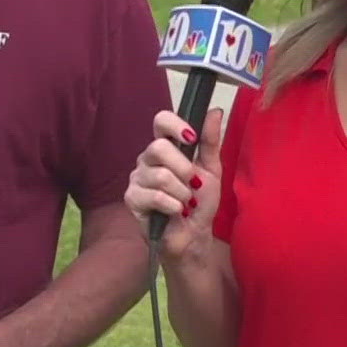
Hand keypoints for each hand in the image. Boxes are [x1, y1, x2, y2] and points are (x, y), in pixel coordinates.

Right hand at [125, 107, 225, 266]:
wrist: (193, 235)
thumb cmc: (200, 202)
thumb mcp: (211, 169)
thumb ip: (210, 141)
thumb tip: (214, 110)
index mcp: (166, 148)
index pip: (161, 121)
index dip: (175, 125)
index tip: (191, 138)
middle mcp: (148, 159)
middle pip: (159, 148)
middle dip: (184, 168)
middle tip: (194, 184)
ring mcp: (137, 178)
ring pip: (160, 175)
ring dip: (182, 192)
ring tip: (186, 203)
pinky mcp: (132, 199)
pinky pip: (154, 196)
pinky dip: (173, 205)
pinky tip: (176, 212)